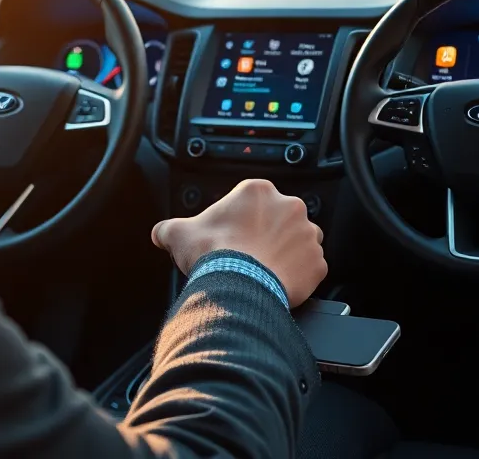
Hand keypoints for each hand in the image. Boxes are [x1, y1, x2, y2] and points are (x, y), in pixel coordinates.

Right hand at [151, 179, 325, 306]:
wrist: (237, 286)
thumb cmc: (213, 254)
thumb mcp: (180, 234)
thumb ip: (170, 228)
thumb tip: (160, 233)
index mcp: (258, 192)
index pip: (256, 202)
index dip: (245, 221)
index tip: (236, 236)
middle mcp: (290, 207)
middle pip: (283, 219)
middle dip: (270, 235)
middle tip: (252, 255)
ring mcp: (308, 235)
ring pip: (302, 242)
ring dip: (289, 253)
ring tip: (267, 270)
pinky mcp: (318, 263)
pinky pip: (312, 269)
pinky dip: (300, 277)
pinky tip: (281, 284)